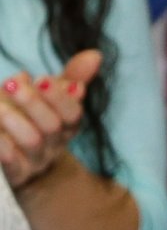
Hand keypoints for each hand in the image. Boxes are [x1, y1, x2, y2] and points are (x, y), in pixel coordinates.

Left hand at [0, 50, 100, 189]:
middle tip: (14, 83)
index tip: (41, 78)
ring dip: (16, 120)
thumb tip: (95, 54)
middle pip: (53, 126)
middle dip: (34, 102)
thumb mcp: (51, 100)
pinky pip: (11, 163)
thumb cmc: (33, 121)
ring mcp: (35, 161)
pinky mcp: (15, 175)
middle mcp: (54, 144)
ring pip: (33, 141)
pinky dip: (3, 146)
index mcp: (67, 126)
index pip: (72, 113)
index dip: (59, 96)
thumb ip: (72, 78)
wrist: (21, 168)